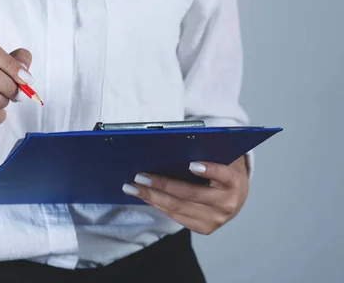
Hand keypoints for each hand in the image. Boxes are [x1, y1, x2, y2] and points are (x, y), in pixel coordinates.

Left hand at [122, 156, 248, 234]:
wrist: (235, 196)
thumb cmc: (222, 168)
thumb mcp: (222, 157)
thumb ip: (207, 149)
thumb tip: (179, 140)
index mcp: (234, 181)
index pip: (223, 175)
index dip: (209, 170)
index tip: (191, 164)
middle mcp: (227, 204)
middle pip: (191, 194)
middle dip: (163, 185)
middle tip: (140, 176)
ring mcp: (214, 219)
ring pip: (178, 207)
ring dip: (151, 197)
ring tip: (132, 187)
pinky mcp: (203, 228)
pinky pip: (175, 216)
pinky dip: (156, 204)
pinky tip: (142, 195)